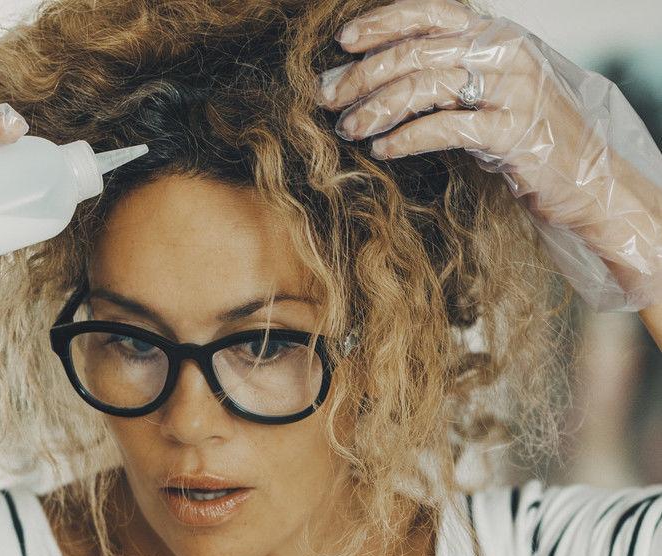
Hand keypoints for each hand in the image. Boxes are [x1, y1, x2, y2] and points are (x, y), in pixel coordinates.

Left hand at [317, 0, 661, 310]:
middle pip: (418, 52)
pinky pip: (445, 128)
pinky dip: (407, 138)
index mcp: (496, 35)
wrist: (585, 181)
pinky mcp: (512, 133)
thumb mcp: (490, 96)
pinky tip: (383, 151)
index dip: (384, 22)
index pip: (431, 12)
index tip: (343, 43)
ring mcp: (512, 91)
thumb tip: (382, 79)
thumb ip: (450, 77)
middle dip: (364, 75)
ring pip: (426, 86)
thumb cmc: (528, 142)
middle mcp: (505, 52)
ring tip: (349, 129)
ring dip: (378, 109)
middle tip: (327, 97)